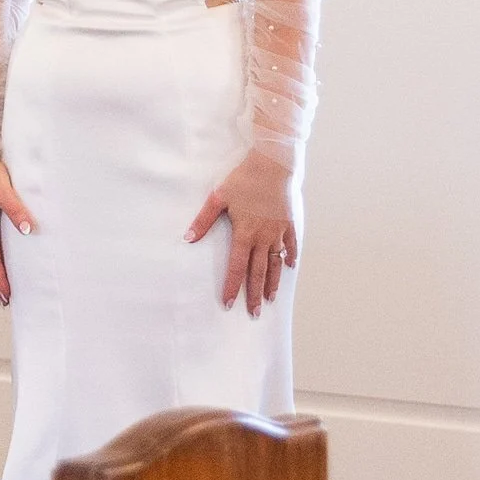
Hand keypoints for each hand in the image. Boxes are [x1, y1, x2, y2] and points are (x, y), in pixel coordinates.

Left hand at [189, 152, 296, 317]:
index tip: (230, 304)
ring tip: (270, 299)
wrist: (272, 165)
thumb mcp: (218, 197)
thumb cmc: (243, 179)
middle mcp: (262, 238)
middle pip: (258, 272)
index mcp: (244, 234)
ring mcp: (278, 232)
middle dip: (254, 295)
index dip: (232, 287)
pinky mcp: (289, 223)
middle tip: (254, 313)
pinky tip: (288, 266)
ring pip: (275, 264)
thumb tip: (188, 238)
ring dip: (272, 282)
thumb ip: (203, 220)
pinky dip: (289, 257)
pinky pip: (290, 245)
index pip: (236, 267)